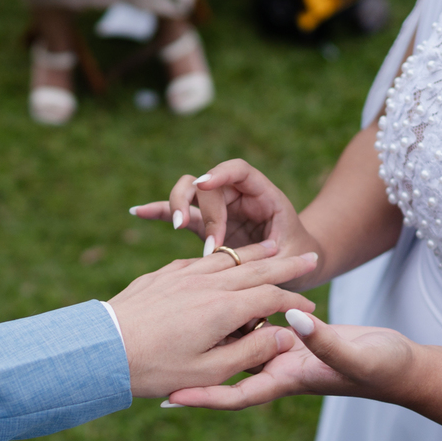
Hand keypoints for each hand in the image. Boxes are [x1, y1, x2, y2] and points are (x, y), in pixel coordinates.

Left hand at [109, 241, 318, 397]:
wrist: (102, 349)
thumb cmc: (156, 369)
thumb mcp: (209, 372)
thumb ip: (250, 352)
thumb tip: (284, 336)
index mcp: (224, 310)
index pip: (271, 298)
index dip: (294, 303)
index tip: (311, 309)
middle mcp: (207, 285)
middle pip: (256, 269)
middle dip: (285, 265)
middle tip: (310, 256)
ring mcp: (182, 275)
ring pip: (228, 258)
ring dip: (255, 254)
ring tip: (273, 248)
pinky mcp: (162, 275)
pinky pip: (199, 260)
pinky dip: (220, 257)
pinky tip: (222, 259)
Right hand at [130, 160, 323, 289]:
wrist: (298, 269)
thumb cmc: (302, 263)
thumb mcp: (295, 263)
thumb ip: (275, 263)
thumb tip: (254, 269)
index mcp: (264, 196)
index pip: (239, 171)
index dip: (221, 173)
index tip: (205, 185)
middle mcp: (238, 197)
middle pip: (209, 182)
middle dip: (206, 209)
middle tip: (211, 244)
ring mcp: (220, 209)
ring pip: (190, 192)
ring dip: (178, 204)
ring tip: (176, 226)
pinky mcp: (205, 225)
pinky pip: (180, 213)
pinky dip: (162, 211)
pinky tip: (139, 212)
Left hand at [164, 310, 417, 409]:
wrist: (403, 367)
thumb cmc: (382, 369)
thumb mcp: (352, 356)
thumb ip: (324, 340)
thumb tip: (294, 319)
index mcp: (285, 376)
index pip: (236, 394)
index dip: (203, 399)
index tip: (169, 400)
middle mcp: (277, 365)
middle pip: (229, 363)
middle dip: (194, 368)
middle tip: (156, 366)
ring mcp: (283, 350)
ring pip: (237, 337)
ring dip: (208, 334)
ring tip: (173, 325)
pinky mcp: (292, 334)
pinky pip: (255, 320)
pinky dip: (235, 309)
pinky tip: (216, 293)